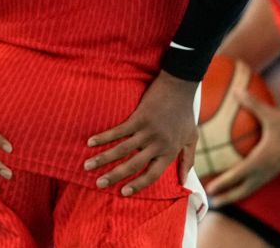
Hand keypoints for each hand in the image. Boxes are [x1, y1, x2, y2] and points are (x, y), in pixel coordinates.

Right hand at [84, 72, 197, 195]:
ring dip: (103, 158)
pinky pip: (118, 131)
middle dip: (114, 176)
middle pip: (132, 165)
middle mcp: (157, 145)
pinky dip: (104, 137)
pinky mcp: (138, 118)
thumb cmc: (185, 113)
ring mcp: (147, 131)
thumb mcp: (191, 138)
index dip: (137, 185)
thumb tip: (184, 181)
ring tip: (87, 165)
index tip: (123, 192)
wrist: (180, 87)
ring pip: (122, 150)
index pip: (152, 175)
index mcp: (169, 152)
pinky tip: (91, 142)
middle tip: (98, 184)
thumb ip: (188, 160)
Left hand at [205, 91, 279, 205]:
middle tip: (212, 202)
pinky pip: (259, 182)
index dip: (223, 183)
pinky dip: (247, 185)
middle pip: (244, 190)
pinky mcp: (278, 170)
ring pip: (252, 188)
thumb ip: (252, 103)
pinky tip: (242, 181)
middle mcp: (266, 170)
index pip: (238, 175)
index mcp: (262, 160)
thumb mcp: (271, 114)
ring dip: (237, 193)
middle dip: (228, 197)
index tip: (210, 191)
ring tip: (223, 197)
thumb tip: (236, 91)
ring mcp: (273, 172)